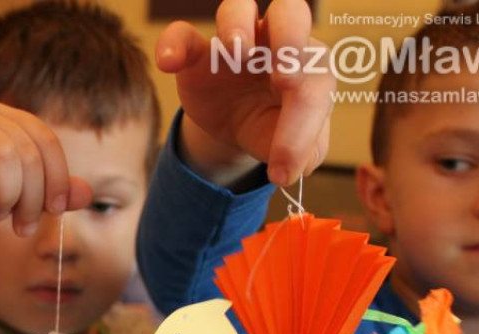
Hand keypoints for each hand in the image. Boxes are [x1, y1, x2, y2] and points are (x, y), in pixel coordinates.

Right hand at [0, 102, 90, 248]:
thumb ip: (47, 195)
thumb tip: (87, 193)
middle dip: (33, 197)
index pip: (46, 140)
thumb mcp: (12, 201)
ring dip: (6, 194)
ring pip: (2, 153)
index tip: (52, 213)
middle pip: (28, 151)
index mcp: (5, 121)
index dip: (57, 179)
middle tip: (21, 227)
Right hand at [157, 0, 334, 186]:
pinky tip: (167, 63)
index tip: (281, 169)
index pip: (314, 84)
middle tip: (285, 79)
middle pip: (291, 12)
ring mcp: (236, 43)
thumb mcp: (288, 145)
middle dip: (291, 36)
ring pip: (239, 8)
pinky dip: (174, 43)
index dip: (301, 129)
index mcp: (309, 65)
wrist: (234, 124)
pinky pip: (182, 35)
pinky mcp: (197, 55)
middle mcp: (276, 43)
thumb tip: (301, 164)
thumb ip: (304, 152)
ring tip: (234, 53)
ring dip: (238, 25)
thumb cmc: (270, 125)